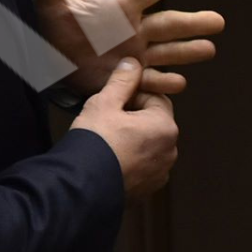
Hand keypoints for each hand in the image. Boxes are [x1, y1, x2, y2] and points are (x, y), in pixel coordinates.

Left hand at [35, 0, 224, 96]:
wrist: (47, 58)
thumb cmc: (51, 24)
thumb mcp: (48, 2)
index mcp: (121, 7)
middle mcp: (134, 30)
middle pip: (168, 24)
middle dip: (193, 23)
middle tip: (219, 21)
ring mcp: (134, 56)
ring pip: (167, 53)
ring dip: (187, 52)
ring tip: (209, 49)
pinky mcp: (127, 80)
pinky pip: (149, 82)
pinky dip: (163, 84)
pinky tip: (180, 83)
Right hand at [73, 59, 178, 198]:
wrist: (81, 187)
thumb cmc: (95, 141)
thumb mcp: (104, 103)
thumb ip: (122, 81)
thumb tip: (133, 62)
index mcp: (165, 127)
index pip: (155, 98)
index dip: (133, 95)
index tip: (113, 100)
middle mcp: (170, 151)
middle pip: (154, 122)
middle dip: (134, 118)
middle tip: (106, 120)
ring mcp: (160, 173)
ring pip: (148, 145)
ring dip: (133, 140)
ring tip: (106, 140)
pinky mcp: (147, 190)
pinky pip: (142, 166)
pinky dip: (130, 161)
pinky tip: (109, 159)